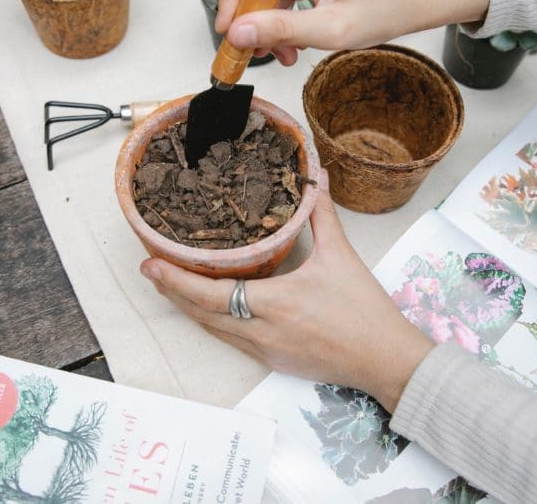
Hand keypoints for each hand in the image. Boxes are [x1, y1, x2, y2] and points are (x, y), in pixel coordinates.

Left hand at [140, 170, 433, 412]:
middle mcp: (262, 332)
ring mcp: (266, 351)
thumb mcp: (340, 255)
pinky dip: (212, 321)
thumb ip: (321, 213)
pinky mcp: (273, 361)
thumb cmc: (364, 309)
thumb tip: (316, 175)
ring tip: (170, 285)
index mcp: (276, 303)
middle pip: (202, 315)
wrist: (386, 360)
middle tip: (150, 271)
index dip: (176, 280)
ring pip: (214, 330)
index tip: (150, 265)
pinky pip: (231, 340)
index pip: (212, 294)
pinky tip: (208, 307)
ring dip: (189, 308)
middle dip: (172, 293)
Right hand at [215, 0, 488, 65]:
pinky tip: (290, 41)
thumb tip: (237, 32)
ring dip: (267, 20)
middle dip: (251, 16)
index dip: (231, 0)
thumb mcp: (332, 29)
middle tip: (254, 51)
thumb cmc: (387, 6)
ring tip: (281, 54)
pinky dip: (281, 13)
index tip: (228, 33)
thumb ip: (282, 30)